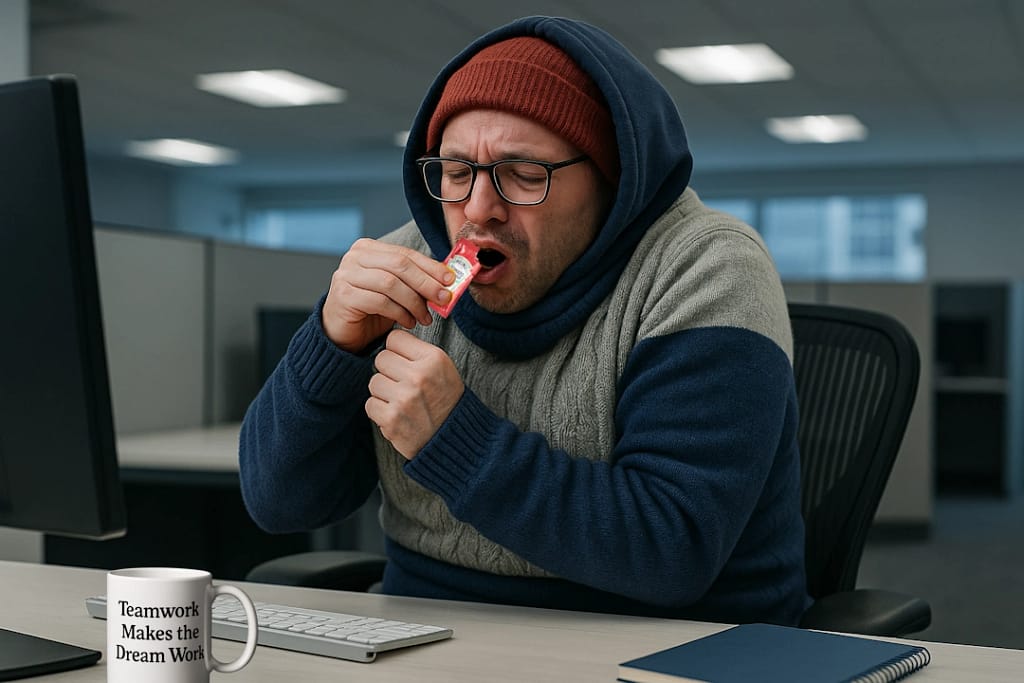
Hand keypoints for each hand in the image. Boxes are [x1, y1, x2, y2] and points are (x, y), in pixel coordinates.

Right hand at [323, 238, 454, 352]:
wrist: (343, 333)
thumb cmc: (372, 310)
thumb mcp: (397, 290)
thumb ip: (416, 280)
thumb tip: (448, 280)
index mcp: (368, 248)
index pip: (405, 254)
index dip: (430, 266)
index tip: (450, 280)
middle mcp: (354, 257)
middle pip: (399, 265)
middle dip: (426, 283)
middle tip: (444, 299)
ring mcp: (346, 275)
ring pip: (390, 284)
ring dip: (414, 302)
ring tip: (425, 317)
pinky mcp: (343, 295)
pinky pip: (380, 302)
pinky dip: (400, 313)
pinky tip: (409, 322)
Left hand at [365, 330, 463, 458]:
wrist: (453, 439)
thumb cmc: (446, 401)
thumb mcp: (443, 369)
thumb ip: (418, 353)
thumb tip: (390, 340)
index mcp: (434, 359)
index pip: (395, 339)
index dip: (397, 351)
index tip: (404, 362)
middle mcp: (419, 376)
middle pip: (381, 358)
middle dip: (388, 371)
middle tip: (403, 385)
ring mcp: (404, 398)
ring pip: (373, 382)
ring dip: (383, 392)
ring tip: (402, 401)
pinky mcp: (392, 419)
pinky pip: (370, 404)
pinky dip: (380, 411)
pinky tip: (397, 415)